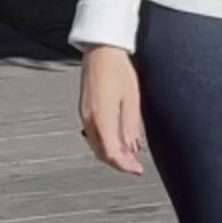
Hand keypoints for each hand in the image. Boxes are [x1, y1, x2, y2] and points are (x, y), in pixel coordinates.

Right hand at [79, 44, 143, 173]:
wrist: (102, 52)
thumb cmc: (118, 69)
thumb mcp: (132, 100)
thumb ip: (131, 127)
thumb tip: (132, 149)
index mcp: (101, 117)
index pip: (111, 153)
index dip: (125, 166)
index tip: (137, 170)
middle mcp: (89, 119)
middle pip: (102, 153)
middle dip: (119, 163)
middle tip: (135, 167)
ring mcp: (84, 114)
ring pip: (96, 146)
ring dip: (112, 155)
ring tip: (129, 157)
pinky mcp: (85, 110)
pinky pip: (94, 135)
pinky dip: (105, 144)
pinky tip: (118, 142)